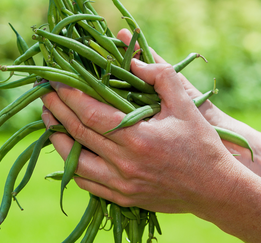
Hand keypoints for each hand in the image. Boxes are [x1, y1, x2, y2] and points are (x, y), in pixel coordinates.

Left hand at [40, 34, 245, 213]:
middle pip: (77, 134)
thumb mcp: (185, 105)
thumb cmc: (202, 145)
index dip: (69, 95)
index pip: (90, 114)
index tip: (56, 81)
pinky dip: (71, 166)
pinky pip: (86, 183)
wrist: (215, 190)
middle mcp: (124, 164)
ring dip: (57, 140)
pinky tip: (68, 152)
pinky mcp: (123, 197)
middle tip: (44, 94)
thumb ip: (160, 77)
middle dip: (57, 111)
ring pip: (74, 163)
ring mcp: (121, 185)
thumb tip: (134, 62)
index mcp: (138, 139)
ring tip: (48, 120)